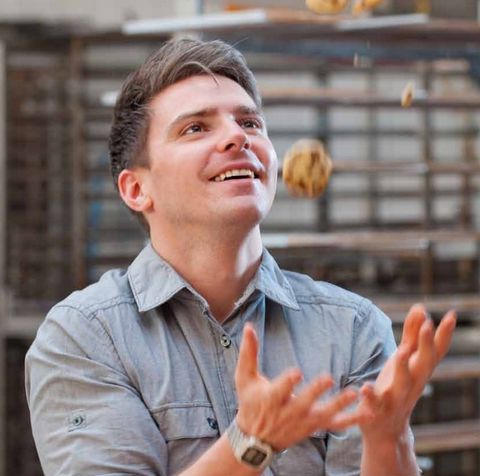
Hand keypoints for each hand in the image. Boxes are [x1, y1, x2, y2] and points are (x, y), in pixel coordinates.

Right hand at [235, 323, 366, 449]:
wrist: (255, 438)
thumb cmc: (249, 402)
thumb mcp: (244, 377)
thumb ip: (249, 352)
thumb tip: (249, 325)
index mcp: (270, 399)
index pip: (279, 390)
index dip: (287, 382)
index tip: (297, 372)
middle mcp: (288, 412)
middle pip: (303, 402)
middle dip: (315, 391)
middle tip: (328, 378)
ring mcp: (303, 421)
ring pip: (323, 415)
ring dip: (339, 405)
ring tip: (353, 393)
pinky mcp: (314, 427)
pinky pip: (335, 425)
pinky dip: (352, 419)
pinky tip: (368, 411)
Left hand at [358, 304, 456, 441]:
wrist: (387, 430)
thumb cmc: (397, 387)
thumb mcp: (405, 359)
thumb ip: (411, 334)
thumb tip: (421, 307)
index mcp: (418, 370)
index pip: (435, 350)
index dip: (444, 333)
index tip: (451, 314)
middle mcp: (412, 384)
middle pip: (423, 364)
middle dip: (426, 344)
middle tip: (428, 324)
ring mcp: (396, 398)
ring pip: (402, 384)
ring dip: (403, 368)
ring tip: (400, 352)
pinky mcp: (377, 410)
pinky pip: (375, 404)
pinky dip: (370, 396)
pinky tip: (364, 387)